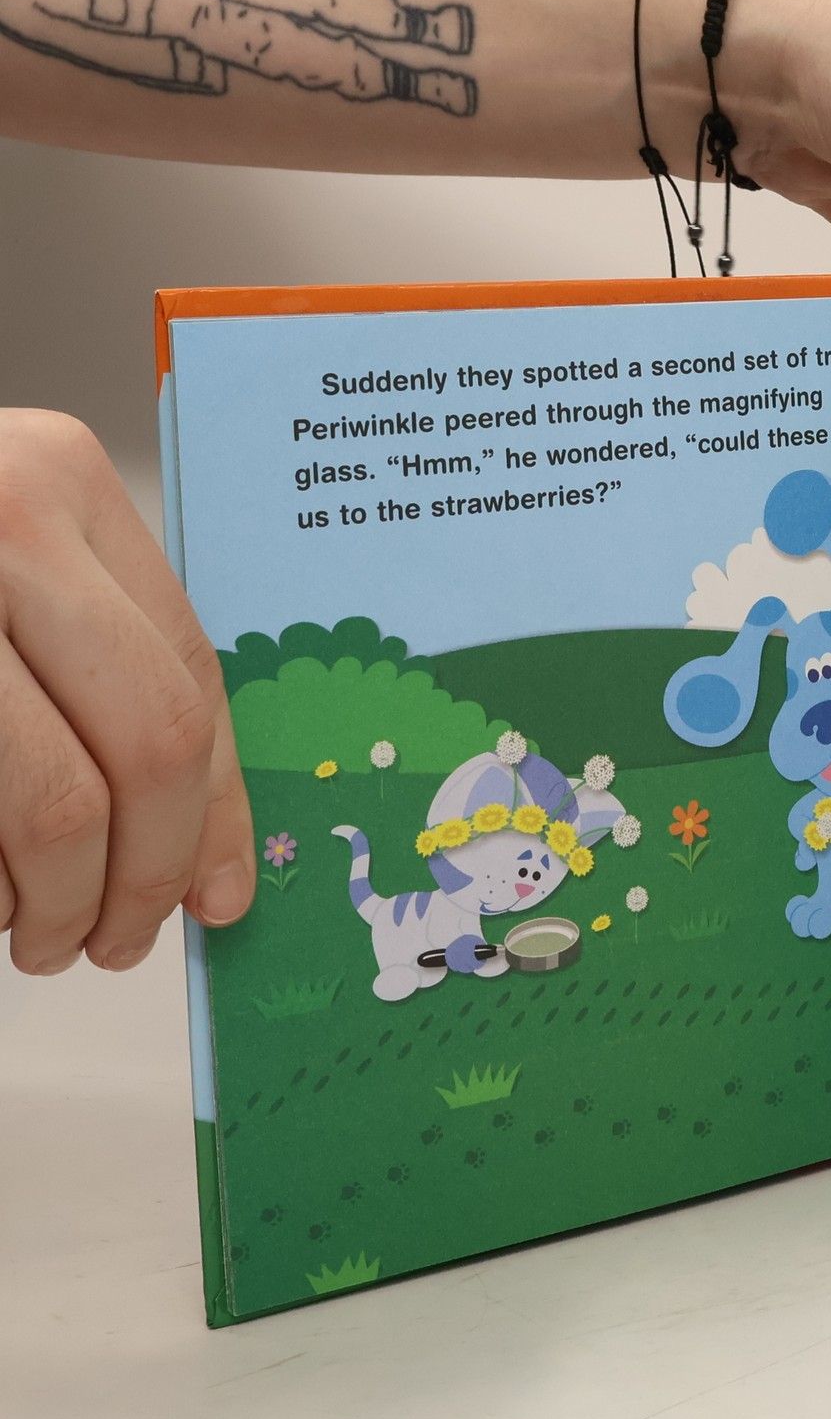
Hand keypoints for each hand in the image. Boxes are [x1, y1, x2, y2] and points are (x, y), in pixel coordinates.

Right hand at [0, 411, 254, 973]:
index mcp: (56, 479)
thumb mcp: (3, 555)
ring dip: (64, 901)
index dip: (217, 802)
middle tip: (128, 939)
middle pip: (150, 741)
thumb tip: (199, 830)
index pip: (193, 672)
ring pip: (53, 802)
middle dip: (151, 869)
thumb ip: (92, 652)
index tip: (220, 889)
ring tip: (46, 937)